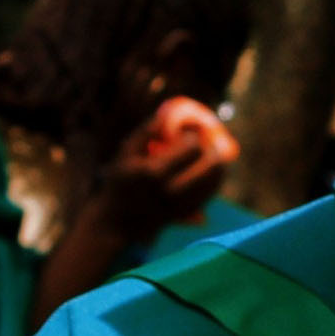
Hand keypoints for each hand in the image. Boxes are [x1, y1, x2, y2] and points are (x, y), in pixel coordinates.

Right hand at [87, 97, 237, 243]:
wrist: (116, 221)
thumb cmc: (120, 181)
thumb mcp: (125, 153)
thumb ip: (145, 132)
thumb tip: (166, 114)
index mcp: (154, 172)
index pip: (192, 147)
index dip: (196, 133)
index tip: (191, 129)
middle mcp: (170, 191)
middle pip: (211, 165)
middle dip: (213, 148)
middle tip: (207, 140)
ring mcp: (181, 205)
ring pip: (215, 181)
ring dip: (218, 163)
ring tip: (210, 152)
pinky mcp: (187, 215)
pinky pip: (210, 194)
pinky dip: (214, 180)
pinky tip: (207, 170)